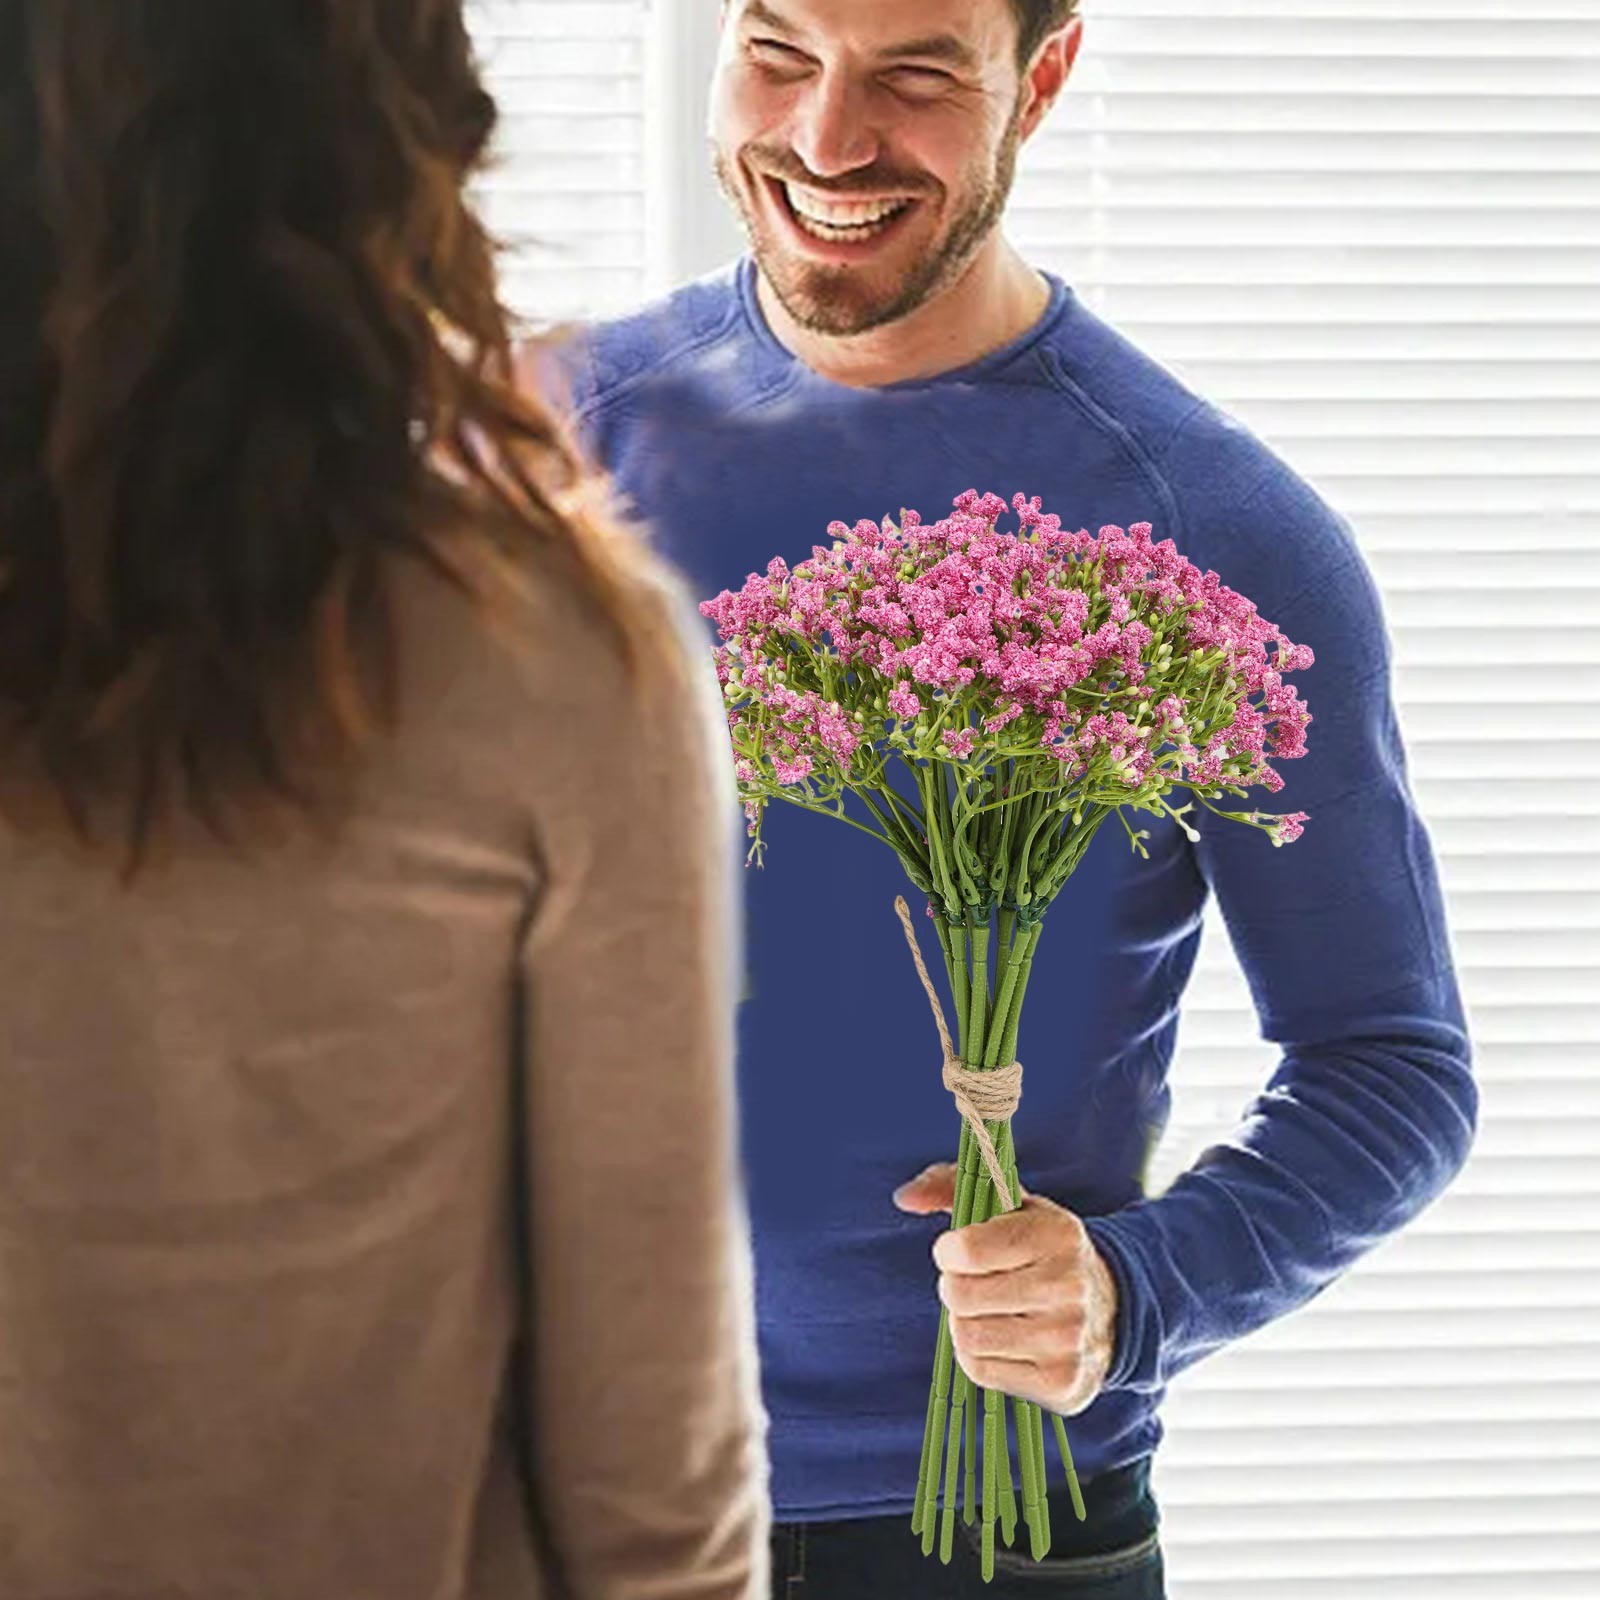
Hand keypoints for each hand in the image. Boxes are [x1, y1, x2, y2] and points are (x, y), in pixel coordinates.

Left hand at [893, 1162, 1118, 1416]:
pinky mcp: (1061, 1384)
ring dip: (964, 1321)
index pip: (968, 1250)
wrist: (1114, 1308)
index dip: (948, 1250)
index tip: (957, 1250)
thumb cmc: (1041, 1248)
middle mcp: (1069, 1287)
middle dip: (954, 1285)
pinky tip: (1001, 1337)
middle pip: (960, 1296)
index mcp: (1058, 1235)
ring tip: (988, 1309)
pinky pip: (980, 1371)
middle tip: (974, 1281)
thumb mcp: (1009, 1203)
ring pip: (966, 1336)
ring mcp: (1068, 1340)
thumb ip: (950, 1185)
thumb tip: (904, 1197)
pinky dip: (977, 1354)